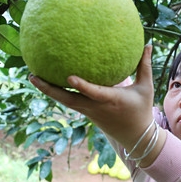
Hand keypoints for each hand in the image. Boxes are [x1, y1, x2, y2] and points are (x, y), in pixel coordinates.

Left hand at [29, 45, 162, 156]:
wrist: (136, 137)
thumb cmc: (141, 110)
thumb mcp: (145, 88)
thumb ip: (144, 66)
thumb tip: (148, 44)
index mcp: (111, 100)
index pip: (94, 93)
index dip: (82, 86)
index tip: (69, 77)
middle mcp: (96, 107)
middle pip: (68, 100)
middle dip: (49, 89)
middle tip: (32, 76)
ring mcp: (89, 112)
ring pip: (65, 101)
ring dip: (48, 91)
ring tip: (33, 76)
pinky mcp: (86, 113)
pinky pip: (69, 102)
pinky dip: (57, 93)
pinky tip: (47, 82)